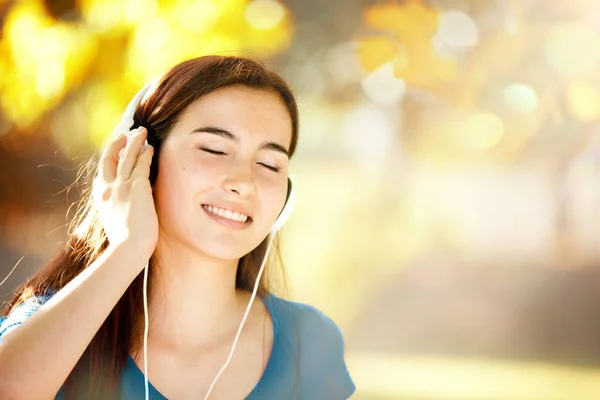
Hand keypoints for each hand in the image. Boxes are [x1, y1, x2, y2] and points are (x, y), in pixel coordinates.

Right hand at [93, 127, 157, 258]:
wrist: (128, 248)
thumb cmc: (126, 243)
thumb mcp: (116, 222)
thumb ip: (119, 209)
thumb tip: (130, 205)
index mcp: (101, 199)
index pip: (102, 173)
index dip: (108, 159)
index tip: (114, 150)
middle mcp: (108, 189)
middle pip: (109, 158)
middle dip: (117, 144)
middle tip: (124, 134)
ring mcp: (121, 186)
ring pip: (127, 156)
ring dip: (135, 141)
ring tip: (141, 131)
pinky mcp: (136, 187)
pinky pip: (141, 164)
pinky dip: (146, 153)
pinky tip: (151, 148)